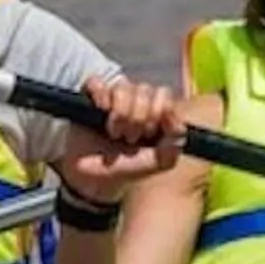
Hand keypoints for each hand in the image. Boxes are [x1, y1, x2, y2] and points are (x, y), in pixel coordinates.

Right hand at [55, 73, 187, 206]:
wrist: (95, 181)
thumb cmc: (129, 169)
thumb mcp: (161, 161)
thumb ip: (176, 140)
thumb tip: (172, 115)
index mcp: (154, 112)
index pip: (164, 94)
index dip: (159, 112)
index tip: (151, 134)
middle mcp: (135, 101)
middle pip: (144, 89)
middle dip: (138, 118)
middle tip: (130, 139)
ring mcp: (112, 98)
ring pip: (122, 86)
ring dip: (120, 114)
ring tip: (115, 134)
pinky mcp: (88, 99)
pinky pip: (96, 82)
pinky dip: (100, 97)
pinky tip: (100, 113)